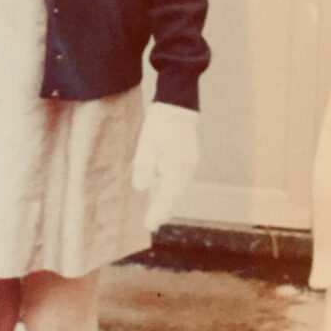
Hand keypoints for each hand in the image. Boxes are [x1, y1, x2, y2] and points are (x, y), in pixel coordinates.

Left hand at [131, 103, 199, 230]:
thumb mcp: (147, 143)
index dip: (158, 212)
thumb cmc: (160, 124)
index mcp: (177, 167)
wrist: (177, 105)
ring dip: (167, 201)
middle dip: (163, 210)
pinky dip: (171, 189)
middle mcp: (186, 169)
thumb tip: (140, 188)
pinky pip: (179, 180)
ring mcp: (189, 164)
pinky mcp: (188, 159)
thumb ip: (144, 167)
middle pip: (175, 196)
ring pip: (178, 189)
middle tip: (151, 223)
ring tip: (156, 214)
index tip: (149, 225)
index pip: (167, 197)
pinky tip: (162, 192)